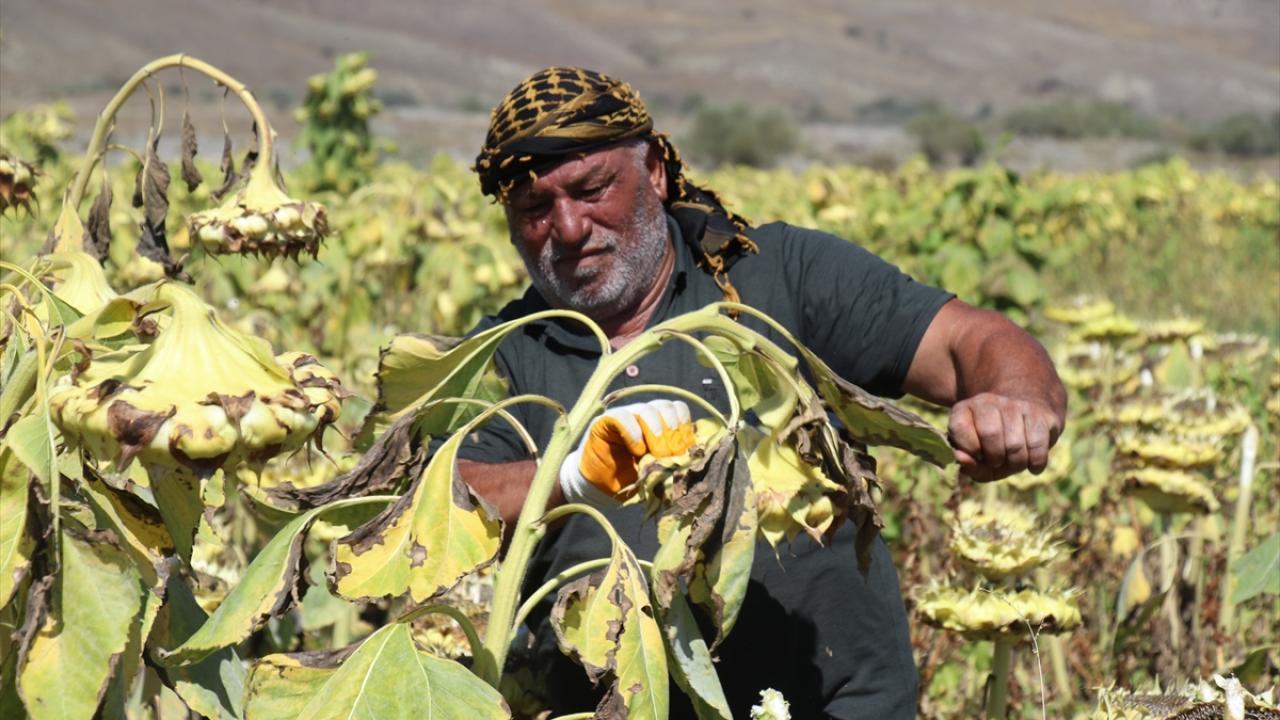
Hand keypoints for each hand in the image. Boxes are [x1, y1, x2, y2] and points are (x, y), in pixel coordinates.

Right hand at [559, 399, 695, 506]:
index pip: (679, 410)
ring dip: (655, 431)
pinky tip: (636, 450)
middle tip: (670, 455)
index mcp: (661, 423)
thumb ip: (675, 460)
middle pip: (666, 407)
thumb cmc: (633, 478)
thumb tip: (695, 459)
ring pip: (647, 409)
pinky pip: (622, 417)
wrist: (601, 486)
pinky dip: (633, 432)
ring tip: (654, 454)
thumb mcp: (660, 470)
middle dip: (672, 432)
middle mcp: (644, 415)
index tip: (685, 451)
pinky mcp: (604, 422)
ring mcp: (625, 416)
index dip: (685, 428)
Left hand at [947, 392, 1062, 482]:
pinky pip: (1037, 446)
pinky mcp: (1041, 413)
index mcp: (964, 409)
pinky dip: (1035, 462)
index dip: (969, 451)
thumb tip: (960, 459)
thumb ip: (966, 463)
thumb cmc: (994, 447)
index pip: (959, 428)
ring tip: (1014, 462)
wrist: (1024, 422)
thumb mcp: (976, 458)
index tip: (977, 456)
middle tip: (999, 462)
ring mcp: (1016, 405)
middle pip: (990, 434)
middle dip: (995, 459)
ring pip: (1015, 444)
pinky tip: (1032, 465)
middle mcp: (988, 401)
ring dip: (1016, 464)